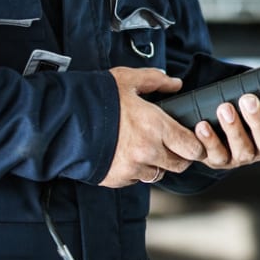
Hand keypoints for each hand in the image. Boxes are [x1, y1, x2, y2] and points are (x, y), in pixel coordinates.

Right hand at [101, 67, 205, 187]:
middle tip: (171, 145)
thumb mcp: (127, 80)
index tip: (191, 139)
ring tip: (145, 148)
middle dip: (179, 156)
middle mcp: (148, 150)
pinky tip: (127, 155)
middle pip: (180, 165)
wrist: (64, 121)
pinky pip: (137, 179)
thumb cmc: (97, 98)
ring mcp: (133, 167)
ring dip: (157, 164)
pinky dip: (137, 170)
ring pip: (159, 174)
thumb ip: (155, 80)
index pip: (192, 147)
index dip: (195, 145)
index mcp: (156, 125)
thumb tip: (176, 83)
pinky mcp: (118, 178)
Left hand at [190, 94, 259, 169]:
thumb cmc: (240, 108)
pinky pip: (214, 154)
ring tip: (223, 108)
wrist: (214, 129)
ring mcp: (242, 157)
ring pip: (243, 150)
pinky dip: (208, 140)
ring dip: (233, 129)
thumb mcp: (257, 99)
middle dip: (258, 121)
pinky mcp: (219, 161)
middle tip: (248, 100)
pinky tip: (202, 126)